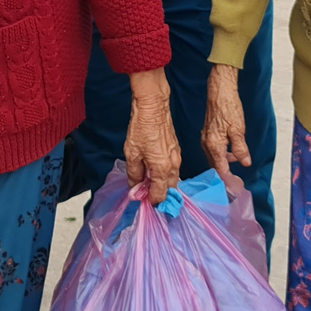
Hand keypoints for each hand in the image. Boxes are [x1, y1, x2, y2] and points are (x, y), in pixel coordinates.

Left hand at [122, 68, 181, 204]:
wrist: (154, 106)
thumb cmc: (142, 129)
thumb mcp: (132, 153)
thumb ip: (134, 175)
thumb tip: (135, 189)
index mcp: (163, 170)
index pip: (160, 195)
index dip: (151, 202)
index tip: (143, 203)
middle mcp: (174, 166)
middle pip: (170, 189)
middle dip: (160, 196)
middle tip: (147, 198)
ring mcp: (177, 157)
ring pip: (173, 179)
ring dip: (163, 185)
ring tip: (149, 186)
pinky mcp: (176, 150)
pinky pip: (173, 169)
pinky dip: (166, 175)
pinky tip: (155, 172)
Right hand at [201, 62, 249, 176]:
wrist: (220, 91)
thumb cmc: (228, 108)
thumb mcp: (238, 130)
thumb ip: (241, 149)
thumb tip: (245, 163)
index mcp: (213, 146)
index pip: (220, 169)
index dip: (228, 180)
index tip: (236, 188)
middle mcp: (207, 144)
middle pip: (215, 165)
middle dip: (226, 174)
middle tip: (237, 181)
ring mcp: (206, 138)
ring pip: (214, 157)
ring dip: (225, 162)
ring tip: (238, 161)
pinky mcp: (208, 133)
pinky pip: (213, 149)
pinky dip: (222, 154)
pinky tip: (232, 151)